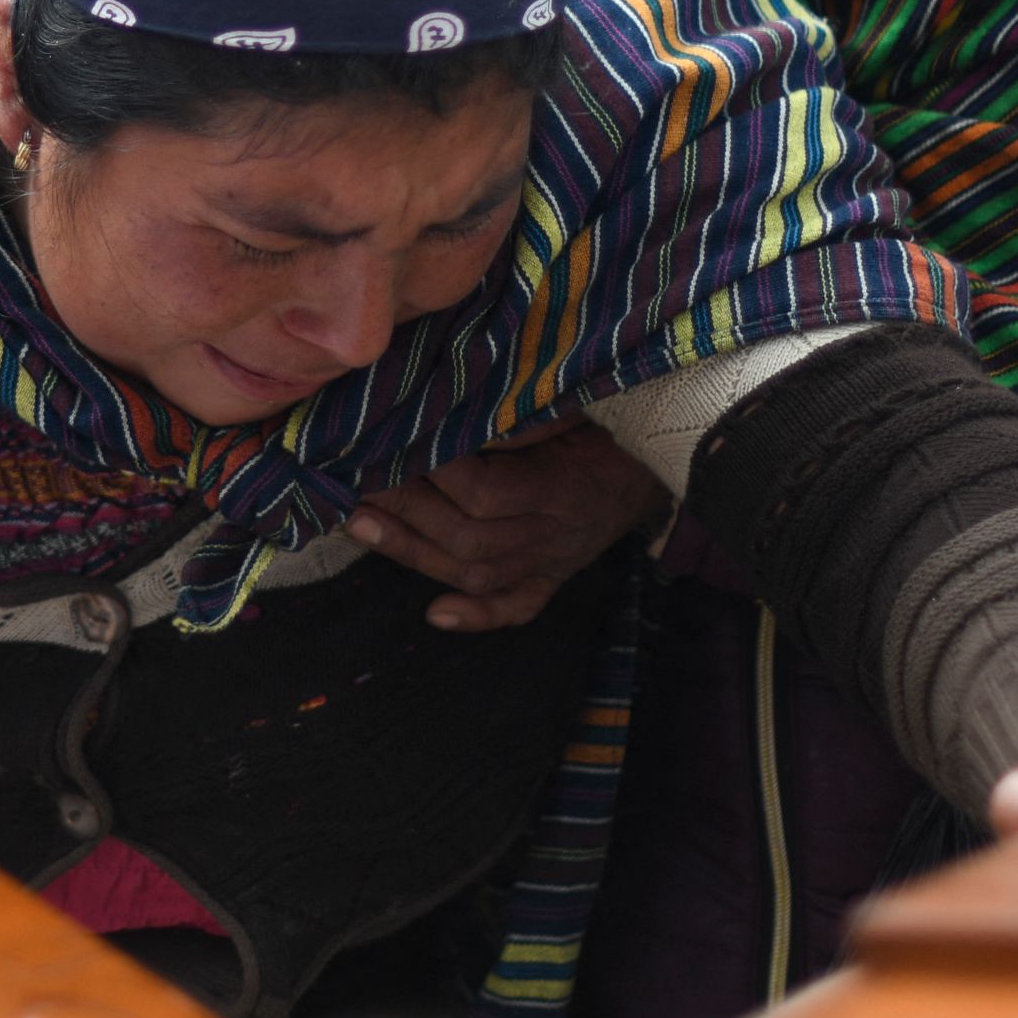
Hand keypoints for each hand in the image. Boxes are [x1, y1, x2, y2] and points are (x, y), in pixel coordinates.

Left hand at [344, 418, 670, 631]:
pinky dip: (478, 616)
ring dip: (412, 552)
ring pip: (478, 572)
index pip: (485, 491)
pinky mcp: (555, 577)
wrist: (665, 458)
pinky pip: (519, 606)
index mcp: (563, 487)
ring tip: (358, 525)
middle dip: (404, 509)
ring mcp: (554, 561)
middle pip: (468, 537)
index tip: (389, 441)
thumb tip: (453, 407)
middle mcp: (556, 535)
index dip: (433, 472)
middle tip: (352, 479)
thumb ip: (519, 411)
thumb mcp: (571, 401)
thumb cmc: (607, 417)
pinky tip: (436, 616)